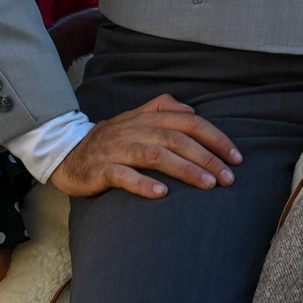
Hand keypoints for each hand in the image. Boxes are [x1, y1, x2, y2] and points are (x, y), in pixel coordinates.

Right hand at [47, 94, 240, 199]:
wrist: (67, 152)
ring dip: (185, 170)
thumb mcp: (136, 117)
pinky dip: (143, 184)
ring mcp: (118, 149)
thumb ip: (163, 108)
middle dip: (208, 158)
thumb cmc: (110, 138)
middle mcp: (136, 130)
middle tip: (229, 178)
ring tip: (207, 185)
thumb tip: (192, 110)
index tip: (236, 157)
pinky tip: (162, 194)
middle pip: (178, 140)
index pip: (190, 123)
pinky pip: (124, 176)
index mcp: (149, 118)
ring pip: (156, 156)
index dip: (215, 138)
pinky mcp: (102, 169)